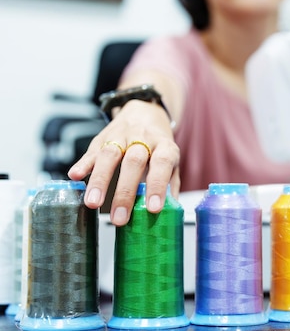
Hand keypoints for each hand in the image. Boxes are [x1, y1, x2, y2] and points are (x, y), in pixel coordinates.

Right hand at [68, 100, 179, 225]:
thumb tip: (168, 214)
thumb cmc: (159, 147)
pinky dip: (83, 163)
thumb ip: (170, 186)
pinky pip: (92, 150)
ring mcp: (121, 136)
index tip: (153, 208)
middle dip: (125, 192)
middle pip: (133, 162)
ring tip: (93, 203)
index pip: (162, 164)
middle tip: (119, 217)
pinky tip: (76, 176)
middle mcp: (143, 138)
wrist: (146, 113)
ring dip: (100, 180)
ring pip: (110, 155)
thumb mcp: (172, 164)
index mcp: (164, 146)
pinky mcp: (103, 137)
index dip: (157, 186)